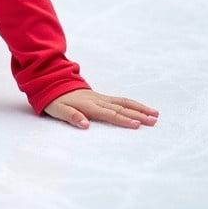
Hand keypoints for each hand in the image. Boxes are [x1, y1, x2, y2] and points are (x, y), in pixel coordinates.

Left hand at [44, 89, 159, 129]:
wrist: (53, 83)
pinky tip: (142, 109)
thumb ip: (71, 116)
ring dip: (139, 108)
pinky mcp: (102, 97)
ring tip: (155, 114)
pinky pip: (120, 100)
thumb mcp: (58, 110)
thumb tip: (85, 125)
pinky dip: (133, 104)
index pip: (109, 114)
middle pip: (121, 108)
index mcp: (88, 105)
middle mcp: (98, 100)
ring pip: (124, 103)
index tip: (137, 124)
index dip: (123, 120)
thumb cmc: (55, 101)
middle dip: (138, 115)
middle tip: (153, 121)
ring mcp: (101, 98)